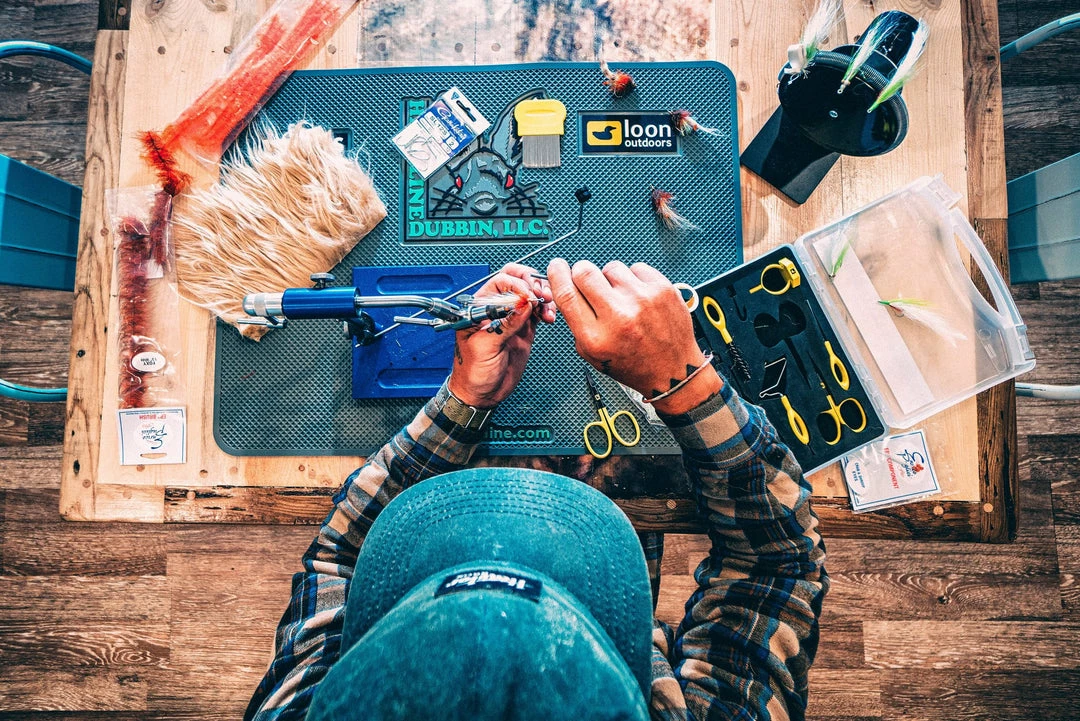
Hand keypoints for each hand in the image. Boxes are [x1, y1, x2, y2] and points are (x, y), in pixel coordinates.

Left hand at [447, 263, 555, 407]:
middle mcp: (496, 308)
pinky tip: (549, 316)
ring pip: (531, 294)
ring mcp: (512, 317)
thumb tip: (524, 304)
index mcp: (480, 307)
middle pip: (517, 281)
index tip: (527, 296)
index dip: (517, 284)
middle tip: (542, 294)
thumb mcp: (485, 347)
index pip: (500, 281)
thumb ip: (505, 325)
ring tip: (548, 306)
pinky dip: (547, 310)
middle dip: (533, 283)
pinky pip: (538, 311)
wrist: (481, 394)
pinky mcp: (524, 329)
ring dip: (543, 296)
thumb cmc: (471, 371)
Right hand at [547, 259, 720, 414]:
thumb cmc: (633, 364)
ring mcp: (642, 300)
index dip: (557, 274)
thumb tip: (567, 286)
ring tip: (622, 298)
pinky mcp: (662, 289)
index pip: (567, 294)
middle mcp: (619, 317)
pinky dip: (634, 279)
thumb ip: (577, 322)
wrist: (673, 371)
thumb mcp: (593, 354)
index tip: (557, 267)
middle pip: (584, 271)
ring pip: (611, 267)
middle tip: (590, 283)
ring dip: (611, 279)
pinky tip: (639, 298)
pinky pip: (636, 268)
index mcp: (596, 337)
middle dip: (581, 273)